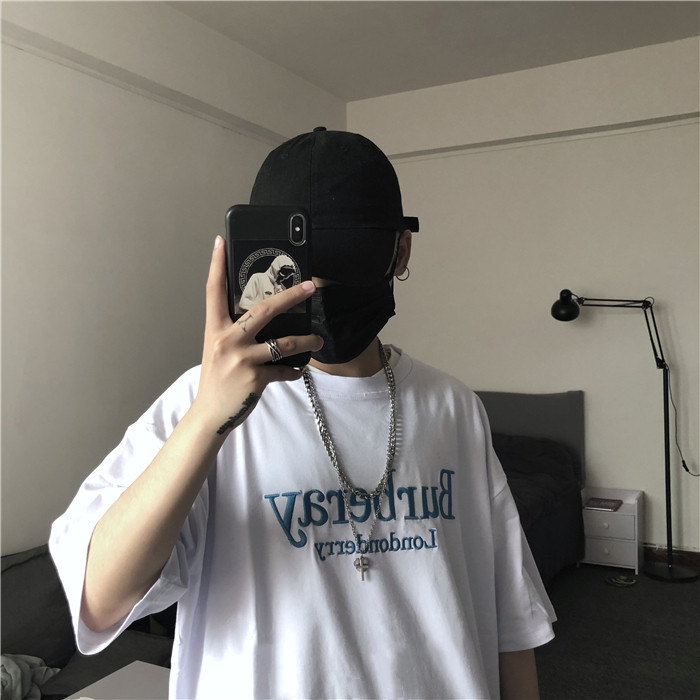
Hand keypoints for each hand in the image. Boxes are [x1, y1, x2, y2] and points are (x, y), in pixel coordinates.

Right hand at [192, 236, 321, 434]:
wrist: (211, 414)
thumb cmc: (218, 379)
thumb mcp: (219, 349)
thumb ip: (235, 332)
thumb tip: (264, 316)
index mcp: (215, 329)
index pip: (214, 291)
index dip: (217, 265)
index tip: (221, 241)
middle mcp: (227, 340)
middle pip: (264, 309)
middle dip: (291, 295)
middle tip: (310, 286)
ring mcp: (242, 359)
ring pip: (284, 342)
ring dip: (307, 340)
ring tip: (318, 339)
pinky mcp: (255, 378)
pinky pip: (285, 368)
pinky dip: (294, 369)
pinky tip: (296, 370)